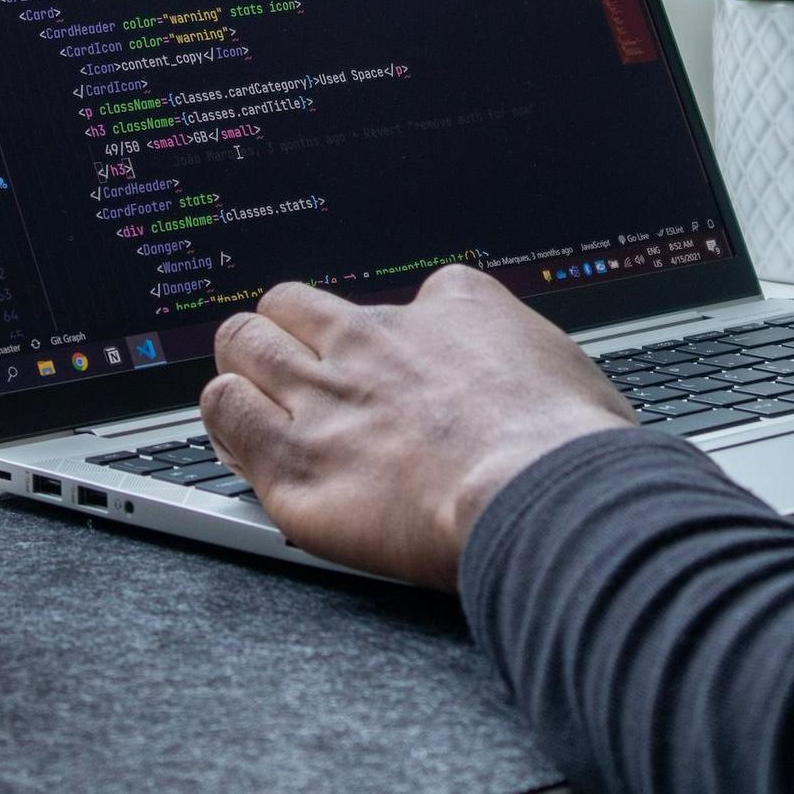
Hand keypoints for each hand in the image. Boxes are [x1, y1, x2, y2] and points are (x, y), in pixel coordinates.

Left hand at [199, 264, 635, 588]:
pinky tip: (237, 432)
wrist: (540, 492)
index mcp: (449, 308)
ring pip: (243, 344)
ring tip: (251, 391)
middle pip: (291, 304)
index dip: (386, 336)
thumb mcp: (566, 367)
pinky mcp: (294, 462)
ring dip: (244, 366)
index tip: (389, 367)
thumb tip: (533, 380)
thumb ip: (526, 362)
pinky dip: (226, 417)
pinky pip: (224, 413)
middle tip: (291, 364)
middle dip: (284, 329)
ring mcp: (327, 397)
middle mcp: (375, 342)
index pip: (394, 301)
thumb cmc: (569, 445)